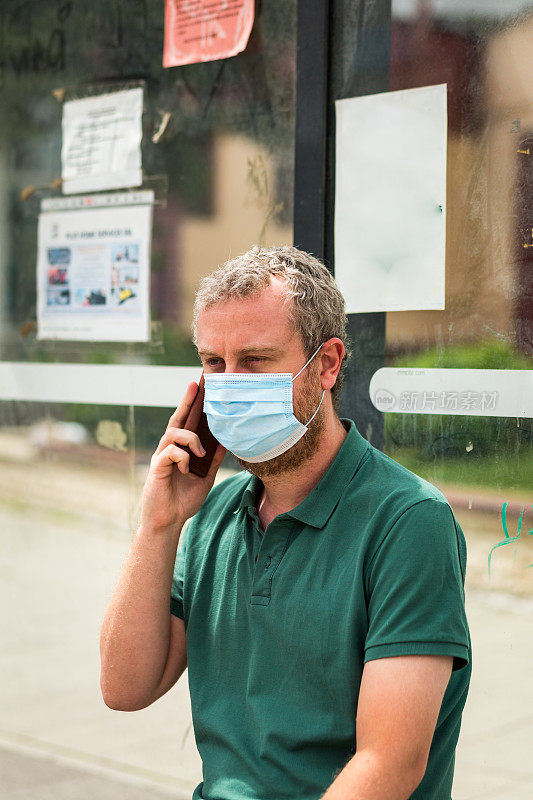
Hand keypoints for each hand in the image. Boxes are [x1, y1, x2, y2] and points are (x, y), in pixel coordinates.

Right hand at [139, 382, 225, 532]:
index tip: (199, 387)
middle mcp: (168, 449)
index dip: (191, 404)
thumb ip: (213, 460)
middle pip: (176, 420)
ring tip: (200, 453)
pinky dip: (182, 457)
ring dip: (191, 439)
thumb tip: (226, 442)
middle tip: (195, 386)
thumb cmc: (184, 500)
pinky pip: (170, 452)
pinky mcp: (157, 468)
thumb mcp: (205, 476)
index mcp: (179, 450)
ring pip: (173, 433)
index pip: (185, 423)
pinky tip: (187, 469)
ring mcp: (161, 457)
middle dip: (186, 402)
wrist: (169, 521)